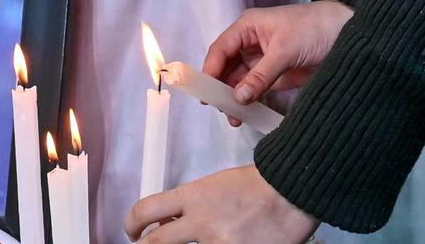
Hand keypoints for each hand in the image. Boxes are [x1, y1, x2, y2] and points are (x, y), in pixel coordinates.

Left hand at [125, 164, 317, 243]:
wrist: (293, 193)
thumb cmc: (260, 186)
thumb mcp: (216, 186)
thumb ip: (192, 206)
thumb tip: (171, 223)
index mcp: (194, 196)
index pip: (146, 210)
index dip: (132, 224)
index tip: (132, 231)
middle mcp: (202, 223)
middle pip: (155, 243)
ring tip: (198, 242)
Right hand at [203, 0, 352, 124]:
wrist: (349, 33)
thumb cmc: (314, 29)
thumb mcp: (285, 51)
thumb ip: (260, 76)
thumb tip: (237, 99)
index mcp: (247, 27)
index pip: (221, 50)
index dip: (211, 70)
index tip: (206, 93)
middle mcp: (250, 43)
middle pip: (227, 67)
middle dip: (222, 89)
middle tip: (223, 112)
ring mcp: (263, 60)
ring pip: (240, 80)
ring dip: (235, 98)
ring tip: (235, 119)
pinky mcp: (276, 74)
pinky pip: (256, 88)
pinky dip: (250, 101)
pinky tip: (247, 114)